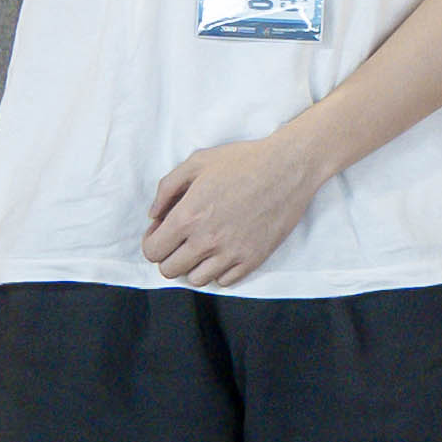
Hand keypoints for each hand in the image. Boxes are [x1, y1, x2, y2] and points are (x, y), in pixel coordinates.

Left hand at [143, 133, 328, 287]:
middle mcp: (207, 240)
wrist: (290, 167)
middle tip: (181, 240)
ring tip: (203, 248)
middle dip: (169, 255)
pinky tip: (224, 251)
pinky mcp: (254, 259)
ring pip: (196, 279)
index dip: (152, 242)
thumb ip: (167, 188)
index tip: (162, 232)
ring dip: (194, 265)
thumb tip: (154, 215)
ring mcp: (232, 253)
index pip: (152, 251)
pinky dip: (219, 270)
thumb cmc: (243, 161)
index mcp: (188, 216)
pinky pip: (225, 281)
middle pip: (169, 270)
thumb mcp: (197, 162)